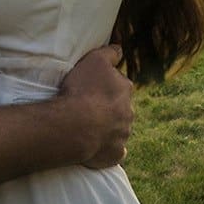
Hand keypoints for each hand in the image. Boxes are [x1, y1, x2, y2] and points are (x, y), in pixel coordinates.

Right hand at [58, 44, 132, 169]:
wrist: (75, 125)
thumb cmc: (83, 89)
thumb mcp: (95, 60)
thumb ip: (110, 53)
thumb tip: (119, 49)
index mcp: (125, 90)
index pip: (120, 84)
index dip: (106, 85)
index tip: (93, 87)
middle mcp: (129, 113)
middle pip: (120, 108)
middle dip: (110, 108)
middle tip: (89, 107)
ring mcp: (123, 135)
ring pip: (118, 129)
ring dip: (108, 128)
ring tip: (88, 126)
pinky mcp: (115, 154)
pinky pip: (115, 152)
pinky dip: (109, 149)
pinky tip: (98, 146)